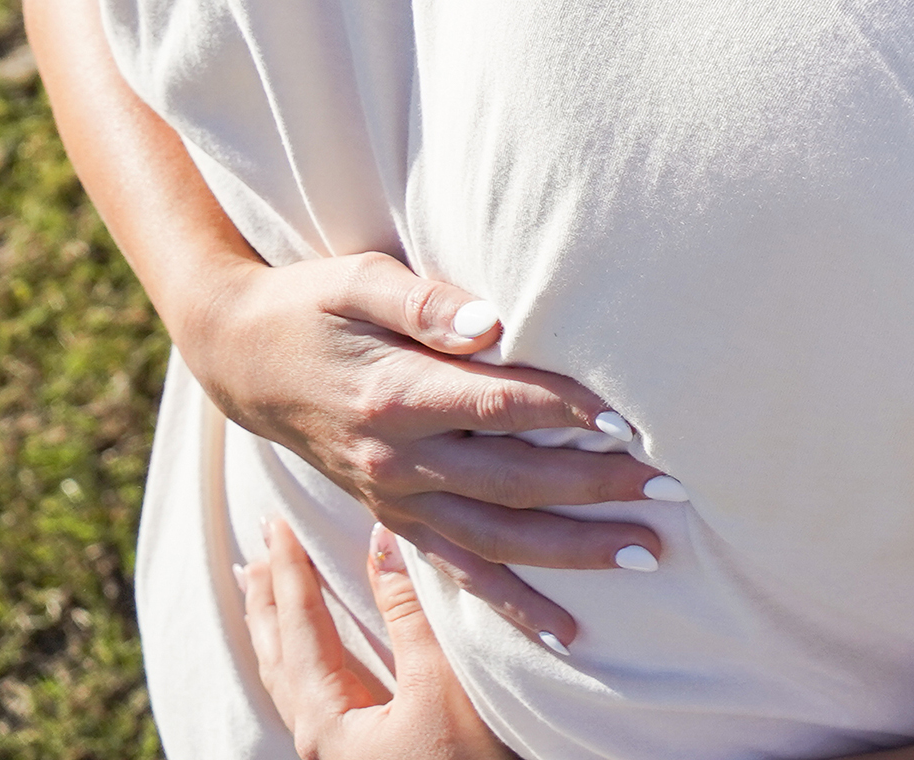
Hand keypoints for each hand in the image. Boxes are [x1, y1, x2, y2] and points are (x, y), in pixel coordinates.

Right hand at [184, 252, 669, 645]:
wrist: (242, 358)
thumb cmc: (314, 305)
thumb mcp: (360, 281)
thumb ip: (428, 302)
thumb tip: (493, 323)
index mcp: (395, 395)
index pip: (497, 405)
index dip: (565, 411)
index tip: (630, 421)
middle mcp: (396, 459)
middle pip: (510, 480)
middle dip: (594, 488)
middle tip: (672, 491)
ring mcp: (395, 497)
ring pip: (494, 539)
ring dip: (572, 551)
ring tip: (646, 556)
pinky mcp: (394, 516)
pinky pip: (457, 572)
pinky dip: (510, 606)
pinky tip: (565, 631)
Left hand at [244, 521, 513, 759]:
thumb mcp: (442, 683)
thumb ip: (408, 614)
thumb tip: (383, 542)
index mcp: (328, 719)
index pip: (300, 628)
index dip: (290, 572)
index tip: (277, 523)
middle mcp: (320, 737)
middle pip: (278, 656)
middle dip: (266, 600)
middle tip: (254, 550)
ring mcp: (336, 751)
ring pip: (288, 679)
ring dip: (275, 629)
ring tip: (261, 592)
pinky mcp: (359, 755)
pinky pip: (308, 695)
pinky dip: (298, 658)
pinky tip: (307, 657)